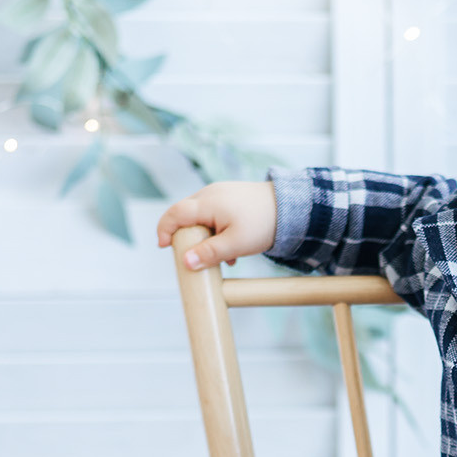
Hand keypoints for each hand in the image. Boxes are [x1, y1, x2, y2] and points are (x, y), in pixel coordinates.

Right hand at [156, 180, 277, 268]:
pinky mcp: (230, 198)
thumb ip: (210, 253)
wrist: (292, 207)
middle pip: (185, 215)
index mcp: (208, 202)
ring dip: (205, 237)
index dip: (165, 229)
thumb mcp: (236, 244)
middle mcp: (209, 193)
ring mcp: (220, 194)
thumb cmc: (264, 223)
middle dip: (187, 237)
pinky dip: (216, 231)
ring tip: (224, 257)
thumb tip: (186, 263)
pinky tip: (232, 248)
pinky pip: (213, 214)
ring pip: (200, 216)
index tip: (164, 247)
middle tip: (197, 256)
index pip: (175, 213)